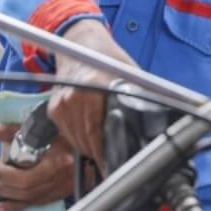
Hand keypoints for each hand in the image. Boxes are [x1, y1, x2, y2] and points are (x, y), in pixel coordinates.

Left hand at [0, 123, 76, 210]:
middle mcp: (58, 178)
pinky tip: (0, 209)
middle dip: (2, 182)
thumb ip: (18, 129)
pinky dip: (15, 207)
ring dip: (6, 194)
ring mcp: (59, 188)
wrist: (97, 147)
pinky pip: (34, 204)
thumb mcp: (48, 127)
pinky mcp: (59, 193)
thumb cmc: (73, 134)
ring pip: (27, 199)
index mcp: (57, 162)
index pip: (24, 177)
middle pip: (24, 189)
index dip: (5, 173)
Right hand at [46, 20, 132, 167]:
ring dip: (92, 149)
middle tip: (118, 162)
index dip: (113, 153)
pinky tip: (92, 135)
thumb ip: (141, 100)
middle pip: (90, 141)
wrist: (81, 43)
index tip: (122, 166)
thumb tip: (156, 127)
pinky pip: (69, 134)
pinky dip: (81, 139)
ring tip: (106, 149)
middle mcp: (75, 96)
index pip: (103, 132)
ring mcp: (62, 104)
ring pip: (78, 141)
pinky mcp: (54, 109)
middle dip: (104, 154)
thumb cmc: (109, 59)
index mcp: (96, 86)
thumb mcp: (131, 75)